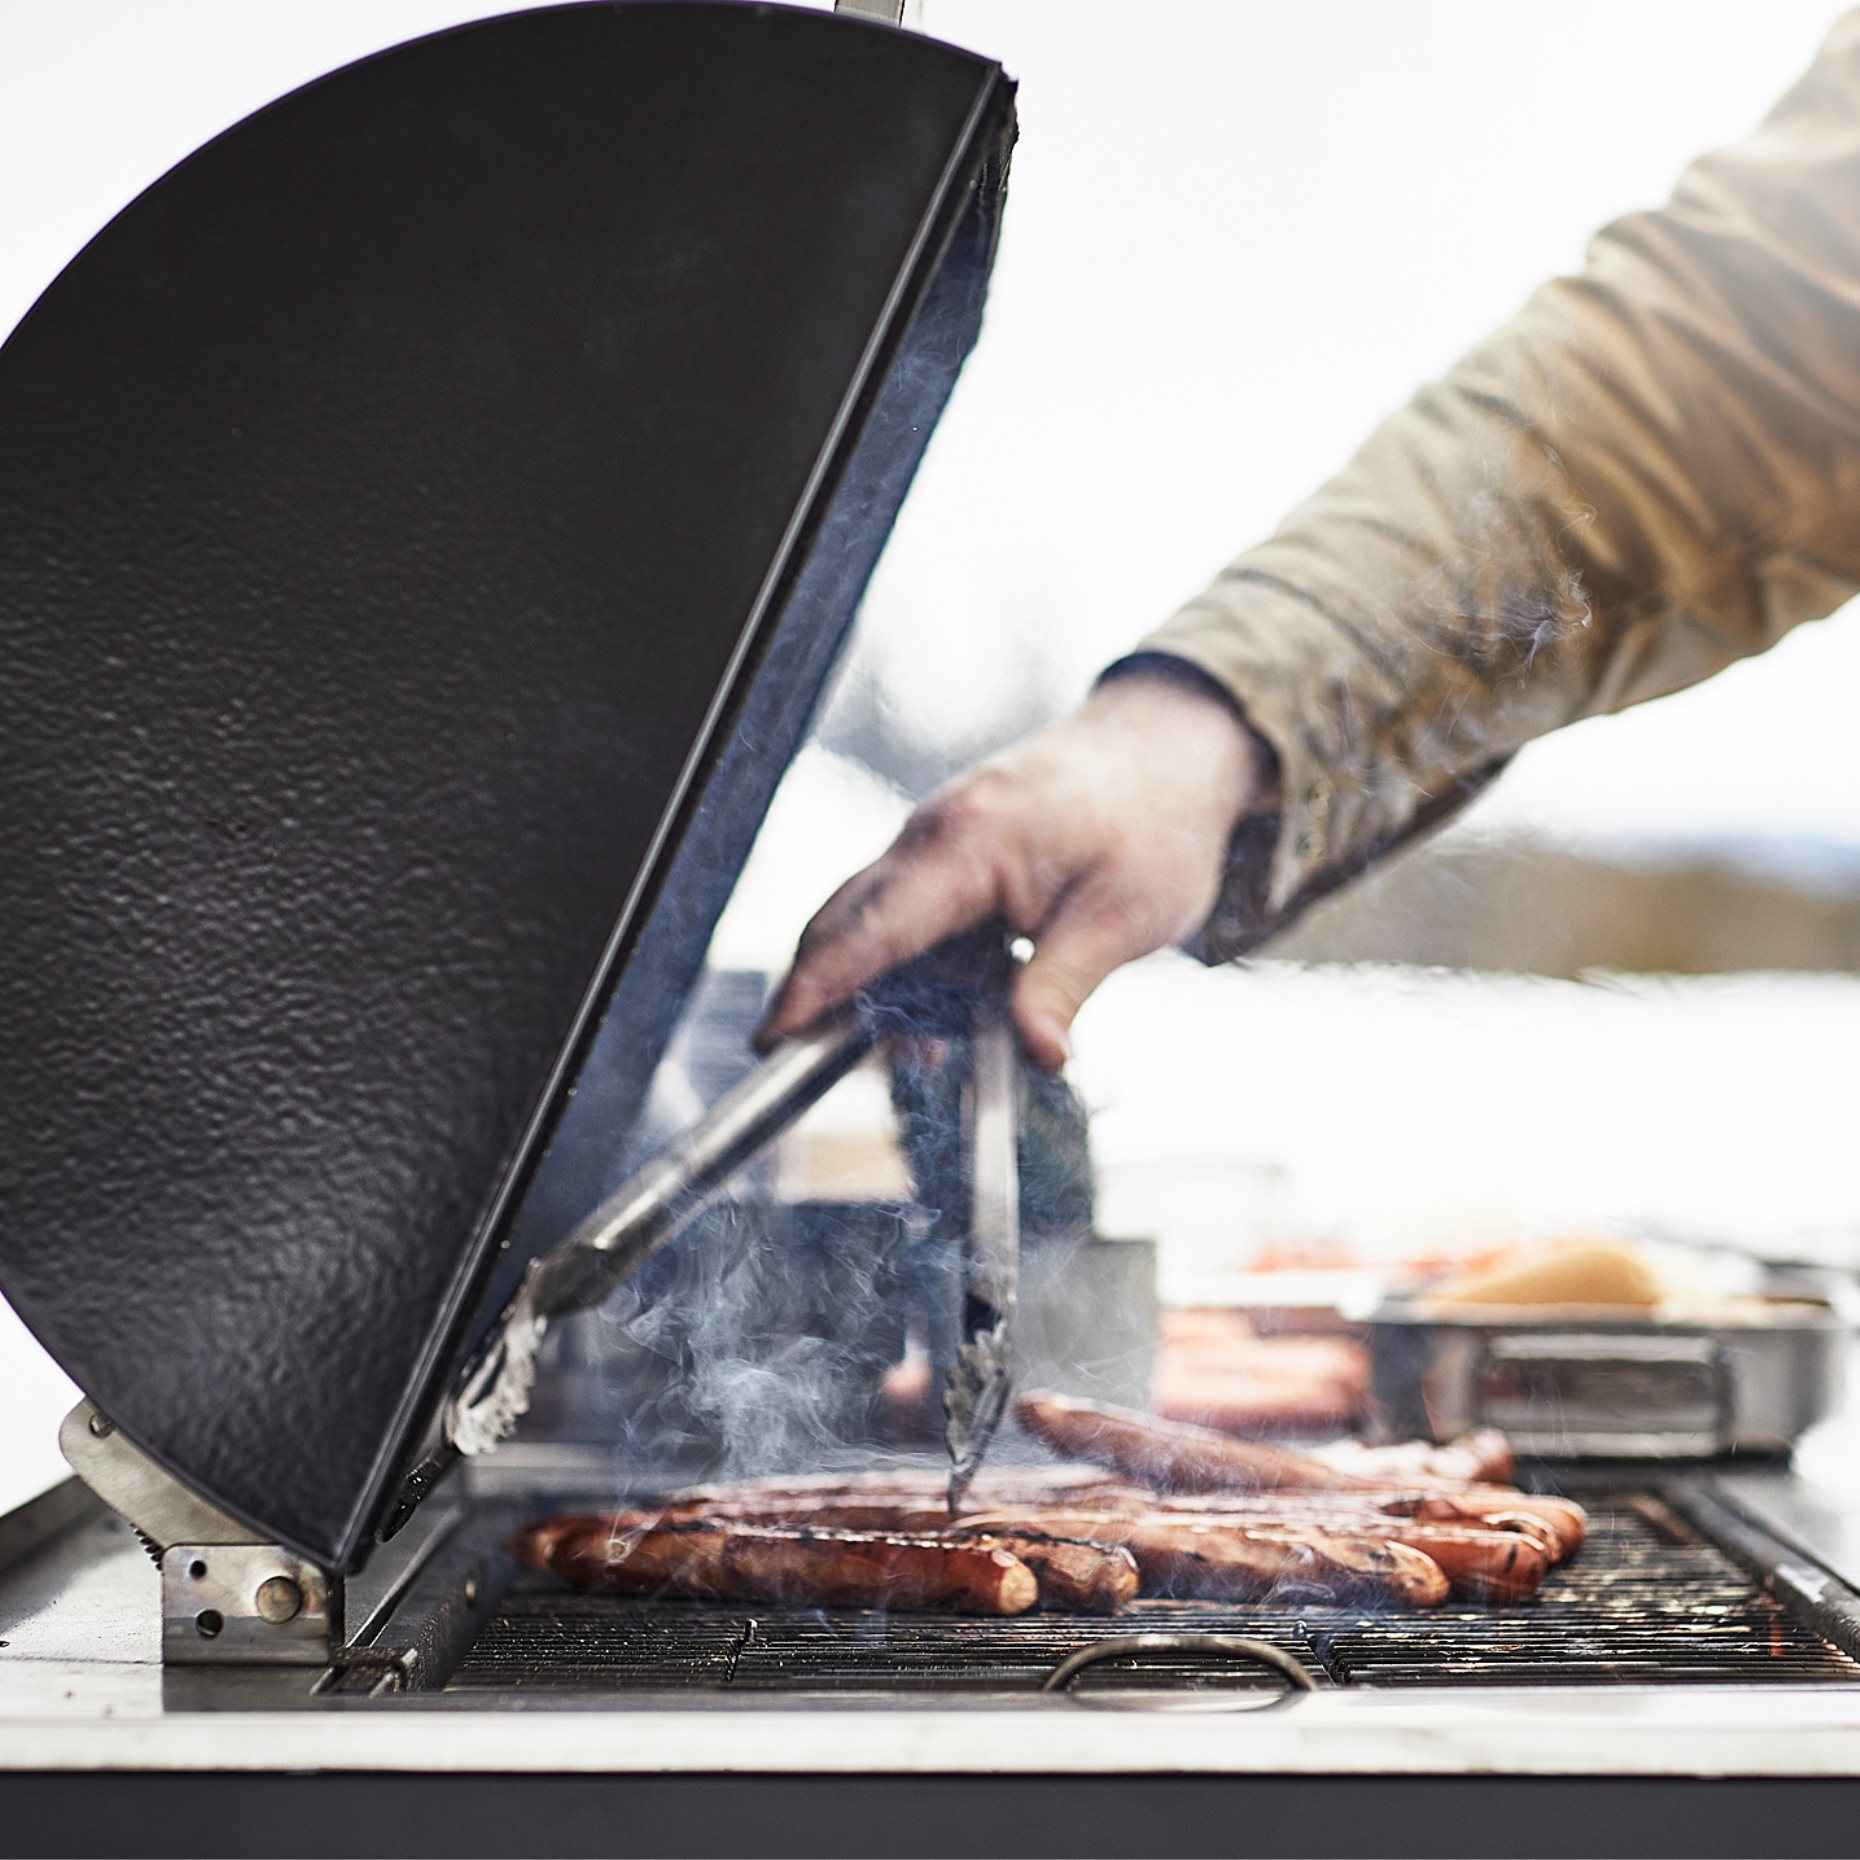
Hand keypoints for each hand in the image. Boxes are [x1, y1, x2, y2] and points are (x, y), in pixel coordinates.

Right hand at [757, 666, 1275, 1069]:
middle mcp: (932, 834)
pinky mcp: (949, 850)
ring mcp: (934, 838)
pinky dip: (913, 966)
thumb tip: (1037, 1058)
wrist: (1172, 743)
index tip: (772, 1038)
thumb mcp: (1125, 916)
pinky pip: (906, 915)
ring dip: (880, 990)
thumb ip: (1063, 988)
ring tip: (933, 1052)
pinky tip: (963, 1008)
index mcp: (967, 843)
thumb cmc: (1155, 820)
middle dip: (821, 997)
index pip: (870, 930)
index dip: (815, 989)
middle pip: (843, 925)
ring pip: (870, 924)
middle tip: (807, 1065)